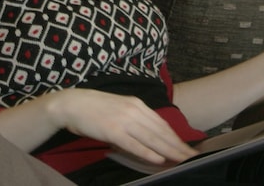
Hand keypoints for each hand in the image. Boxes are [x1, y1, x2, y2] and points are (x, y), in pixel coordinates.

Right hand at [45, 88, 198, 165]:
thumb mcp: (119, 109)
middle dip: (178, 146)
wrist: (71, 104)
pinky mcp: (112, 130)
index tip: (188, 147)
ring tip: (182, 160)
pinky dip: (148, 152)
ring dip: (169, 151)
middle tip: (192, 157)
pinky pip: (134, 144)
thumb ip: (134, 120)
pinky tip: (158, 159)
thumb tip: (149, 136)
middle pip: (161, 131)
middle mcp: (133, 110)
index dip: (176, 137)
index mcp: (136, 104)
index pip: (161, 124)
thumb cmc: (94, 108)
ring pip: (152, 138)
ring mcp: (123, 120)